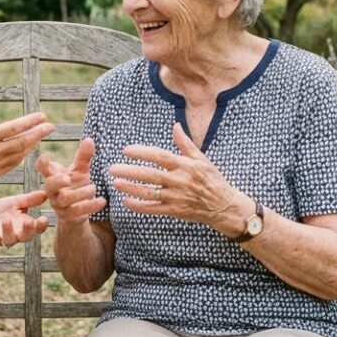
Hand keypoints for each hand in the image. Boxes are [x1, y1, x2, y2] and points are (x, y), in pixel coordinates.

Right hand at [0, 89, 54, 185]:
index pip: (15, 127)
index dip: (31, 121)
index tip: (42, 116)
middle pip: (22, 142)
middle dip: (38, 133)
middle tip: (51, 126)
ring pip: (20, 154)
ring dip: (32, 145)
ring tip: (40, 136)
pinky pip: (12, 165)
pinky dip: (22, 156)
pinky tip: (26, 149)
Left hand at [0, 191, 50, 247]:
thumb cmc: (1, 211)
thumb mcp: (16, 202)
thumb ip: (29, 200)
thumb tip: (45, 193)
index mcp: (25, 227)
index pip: (37, 229)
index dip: (41, 226)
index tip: (44, 218)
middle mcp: (16, 235)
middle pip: (26, 237)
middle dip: (28, 231)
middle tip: (29, 222)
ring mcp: (2, 238)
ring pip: (9, 240)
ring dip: (8, 231)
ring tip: (7, 220)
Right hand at [37, 138, 104, 226]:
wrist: (77, 210)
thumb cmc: (76, 185)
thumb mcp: (80, 170)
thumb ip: (84, 156)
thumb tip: (90, 139)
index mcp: (53, 176)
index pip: (43, 167)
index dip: (42, 162)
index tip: (46, 156)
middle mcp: (53, 190)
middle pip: (50, 185)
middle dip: (58, 181)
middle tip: (68, 178)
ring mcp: (59, 204)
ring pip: (65, 199)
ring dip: (80, 194)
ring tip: (93, 188)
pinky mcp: (68, 216)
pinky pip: (77, 212)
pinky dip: (90, 206)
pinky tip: (102, 201)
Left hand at [109, 123, 253, 234]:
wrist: (224, 206)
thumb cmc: (213, 180)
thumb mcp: (202, 159)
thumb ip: (185, 143)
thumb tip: (175, 126)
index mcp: (185, 165)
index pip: (160, 156)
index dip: (142, 152)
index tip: (126, 150)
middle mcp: (180, 181)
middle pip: (151, 175)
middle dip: (130, 171)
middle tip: (112, 168)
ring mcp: (176, 197)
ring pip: (149, 193)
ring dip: (131, 188)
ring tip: (115, 183)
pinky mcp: (175, 211)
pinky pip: (154, 209)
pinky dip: (139, 207)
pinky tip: (126, 202)